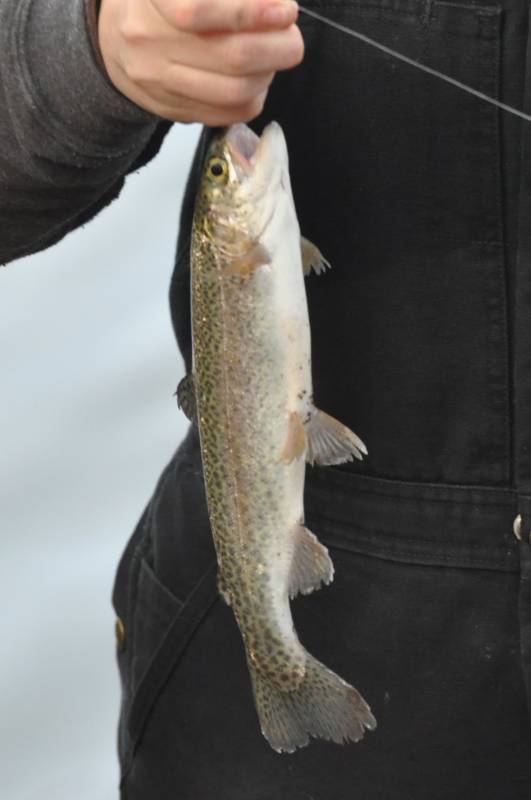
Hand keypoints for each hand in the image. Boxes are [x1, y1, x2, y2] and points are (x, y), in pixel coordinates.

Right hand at [98, 0, 303, 123]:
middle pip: (232, 56)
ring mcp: (157, 80)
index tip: (285, 10)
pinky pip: (227, 114)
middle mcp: (147, 39)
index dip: (253, 12)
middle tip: (292, 38)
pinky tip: (259, 81)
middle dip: (278, 48)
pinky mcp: (171, 109)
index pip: (200, 9)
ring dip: (269, 75)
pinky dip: (255, 98)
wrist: (114, 41)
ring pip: (234, 91)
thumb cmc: (161, 2)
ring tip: (275, 57)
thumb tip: (274, 4)